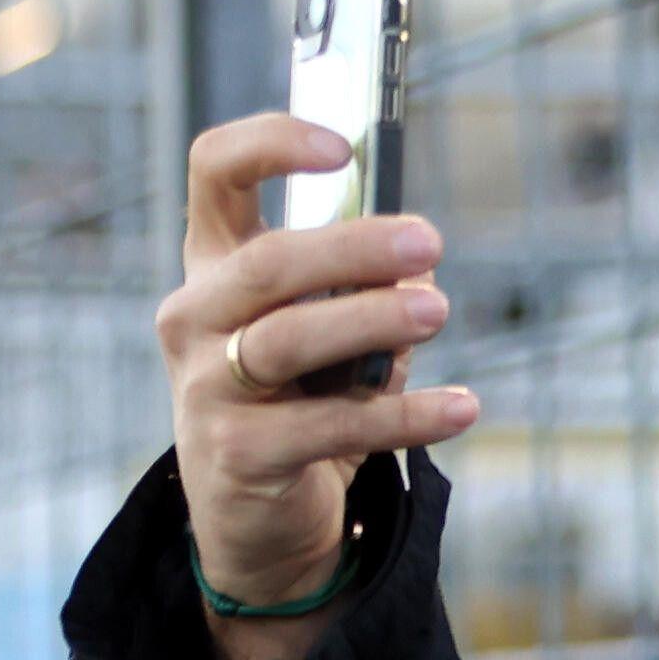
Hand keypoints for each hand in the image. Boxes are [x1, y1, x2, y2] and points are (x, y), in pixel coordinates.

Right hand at [159, 115, 479, 659]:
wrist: (257, 515)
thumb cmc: (300, 398)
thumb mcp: (327, 330)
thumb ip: (361, 287)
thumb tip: (417, 255)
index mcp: (214, 266)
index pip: (215, 173)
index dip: (271, 144)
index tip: (344, 146)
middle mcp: (194, 317)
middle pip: (268, 262)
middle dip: (353, 247)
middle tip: (429, 240)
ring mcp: (207, 388)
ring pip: (289, 340)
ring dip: (372, 320)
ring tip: (438, 310)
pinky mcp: (238, 455)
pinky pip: (328, 427)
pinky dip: (405, 415)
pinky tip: (463, 406)